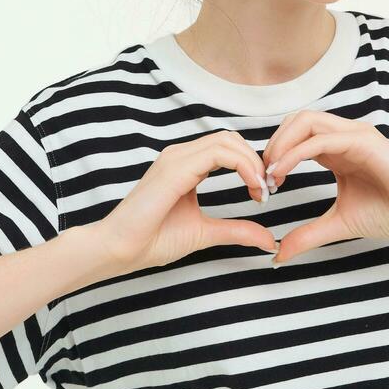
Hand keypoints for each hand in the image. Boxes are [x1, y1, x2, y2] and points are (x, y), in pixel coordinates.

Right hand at [91, 130, 276, 274]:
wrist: (120, 250)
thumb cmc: (152, 239)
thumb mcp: (205, 232)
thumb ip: (236, 231)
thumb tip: (269, 240)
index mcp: (185, 166)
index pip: (227, 148)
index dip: (252, 165)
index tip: (263, 193)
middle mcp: (180, 156)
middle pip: (230, 139)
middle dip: (256, 161)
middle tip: (266, 190)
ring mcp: (175, 159)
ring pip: (226, 141)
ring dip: (251, 162)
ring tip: (260, 190)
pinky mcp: (174, 169)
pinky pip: (217, 154)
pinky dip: (242, 166)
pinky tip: (251, 188)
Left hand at [258, 110, 388, 264]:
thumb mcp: (340, 224)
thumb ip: (309, 234)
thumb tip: (279, 254)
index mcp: (338, 150)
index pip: (296, 136)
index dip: (275, 155)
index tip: (265, 185)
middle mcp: (344, 136)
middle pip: (295, 120)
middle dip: (272, 144)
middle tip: (262, 176)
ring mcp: (355, 135)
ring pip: (304, 121)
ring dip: (280, 144)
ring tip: (271, 173)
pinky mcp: (363, 141)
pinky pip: (320, 139)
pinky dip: (295, 153)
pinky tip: (283, 173)